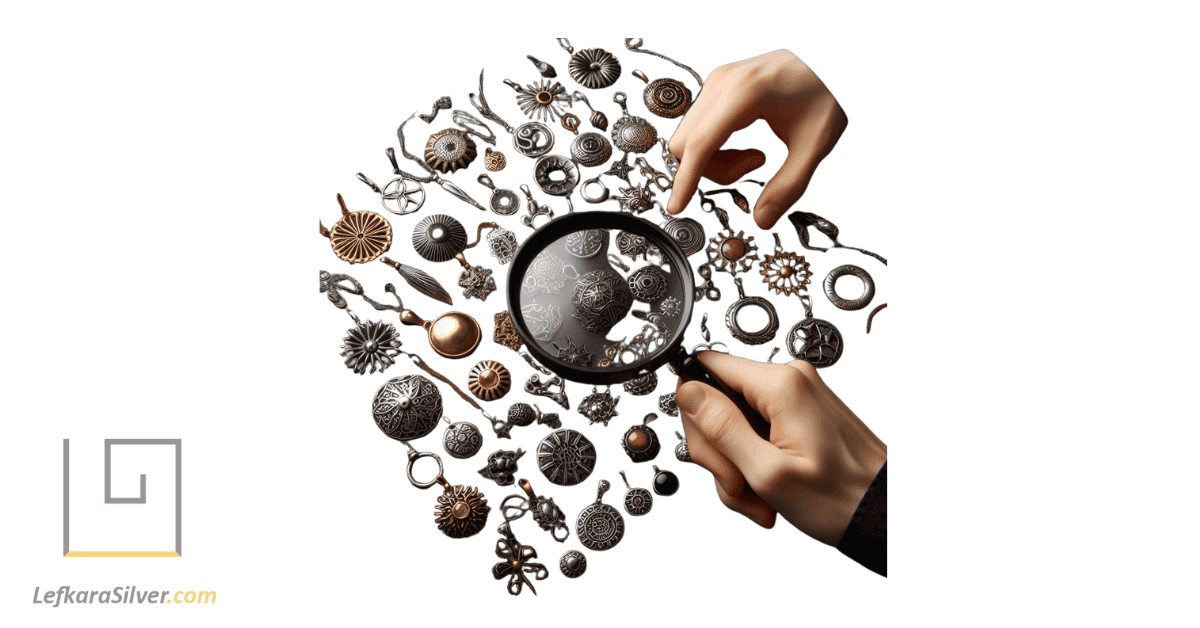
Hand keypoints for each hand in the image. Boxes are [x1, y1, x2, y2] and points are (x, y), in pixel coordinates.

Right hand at [666, 50, 847, 228]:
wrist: (826, 61)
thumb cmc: (824, 90)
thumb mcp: (814, 143)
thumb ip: (789, 185)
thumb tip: (763, 219)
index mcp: (744, 93)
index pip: (700, 144)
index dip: (686, 179)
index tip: (676, 206)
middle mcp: (722, 83)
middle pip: (686, 144)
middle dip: (711, 170)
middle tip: (753, 167)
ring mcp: (716, 83)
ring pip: (689, 137)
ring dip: (714, 159)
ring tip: (754, 156)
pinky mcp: (717, 87)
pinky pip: (698, 127)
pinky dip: (715, 146)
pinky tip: (744, 144)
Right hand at [676, 352, 884, 545]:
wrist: (884, 512)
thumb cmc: (841, 498)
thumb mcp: (769, 472)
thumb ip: (722, 428)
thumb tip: (688, 392)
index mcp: (780, 385)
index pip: (704, 366)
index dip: (695, 411)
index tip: (714, 451)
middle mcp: (788, 380)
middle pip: (716, 401)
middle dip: (719, 452)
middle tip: (739, 486)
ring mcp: (794, 396)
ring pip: (733, 423)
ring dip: (736, 466)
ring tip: (760, 497)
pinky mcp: (798, 413)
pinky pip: (754, 431)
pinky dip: (754, 463)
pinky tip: (768, 490)